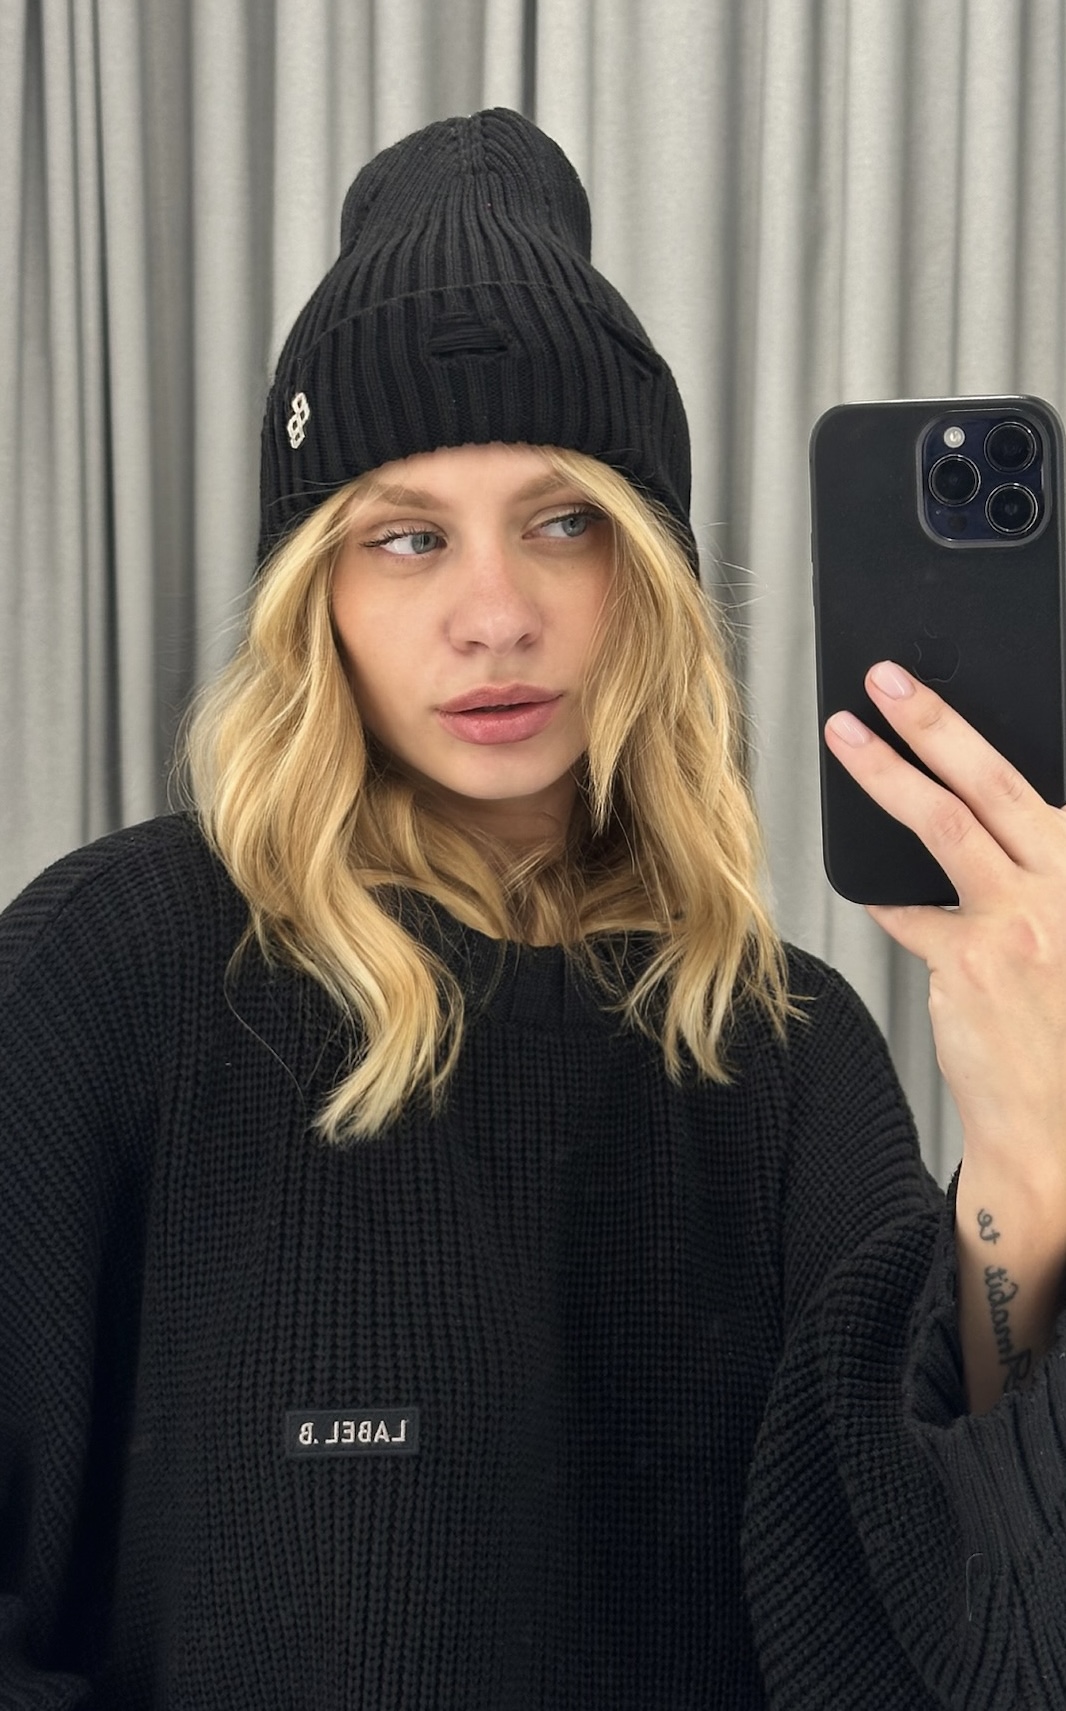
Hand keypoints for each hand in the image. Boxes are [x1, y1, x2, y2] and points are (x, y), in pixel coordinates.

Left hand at [824, 660, 1065, 1188]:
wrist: (1057, 1126)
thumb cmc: (1063, 1029)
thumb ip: (1034, 876)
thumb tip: (976, 826)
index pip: (1035, 785)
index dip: (983, 733)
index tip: (944, 694)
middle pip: (992, 781)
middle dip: (934, 719)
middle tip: (889, 681)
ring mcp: (1022, 923)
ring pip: (942, 824)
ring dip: (886, 771)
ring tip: (848, 738)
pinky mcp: (971, 961)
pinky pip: (909, 909)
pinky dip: (886, 898)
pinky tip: (877, 893)